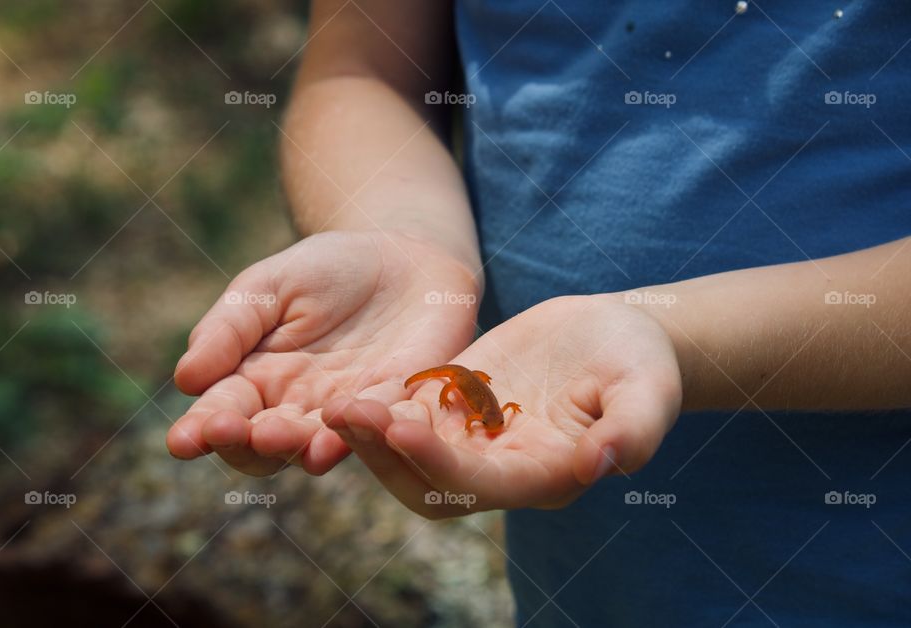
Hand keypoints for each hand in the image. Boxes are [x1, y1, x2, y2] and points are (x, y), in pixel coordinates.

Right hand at [167, 230, 479, 475]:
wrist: (404, 258)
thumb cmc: (328, 270)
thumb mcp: (269, 286)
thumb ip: (229, 329)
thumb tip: (186, 379)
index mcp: (256, 381)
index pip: (223, 414)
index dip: (201, 431)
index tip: (184, 441)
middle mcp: (298, 409)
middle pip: (264, 448)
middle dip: (247, 446)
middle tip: (238, 433)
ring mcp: (349, 414)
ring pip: (318, 447)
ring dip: (300, 446)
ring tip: (284, 435)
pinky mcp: (399, 404)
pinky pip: (384, 423)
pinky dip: (369, 425)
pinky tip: (353, 417)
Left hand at [322, 295, 682, 516]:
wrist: (617, 334)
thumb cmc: (641, 363)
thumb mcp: (649, 391)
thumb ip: (633, 430)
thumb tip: (605, 463)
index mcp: (544, 474)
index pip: (483, 484)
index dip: (440, 462)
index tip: (400, 427)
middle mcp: (500, 466)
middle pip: (429, 482)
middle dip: (384, 456)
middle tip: (343, 417)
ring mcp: (474, 436)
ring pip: (409, 452)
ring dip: (369, 434)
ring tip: (332, 404)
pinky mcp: (457, 402)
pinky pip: (410, 412)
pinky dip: (380, 406)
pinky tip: (349, 383)